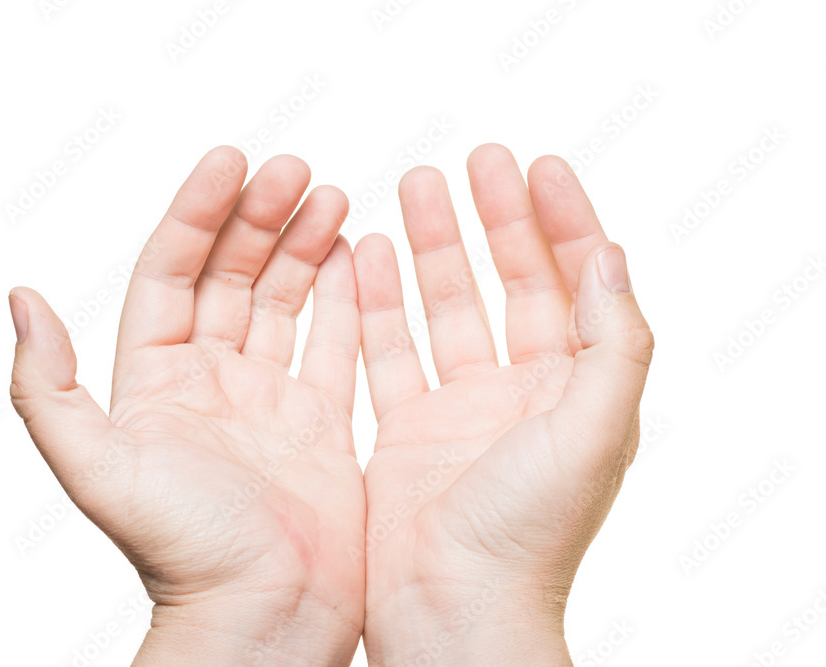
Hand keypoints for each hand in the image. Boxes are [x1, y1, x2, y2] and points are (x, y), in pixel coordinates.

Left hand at [9, 147, 364, 665]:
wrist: (264, 618)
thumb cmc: (183, 556)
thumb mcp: (98, 469)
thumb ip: (49, 388)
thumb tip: (19, 300)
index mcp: (156, 380)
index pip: (172, 273)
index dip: (197, 214)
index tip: (231, 162)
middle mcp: (211, 380)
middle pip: (232, 275)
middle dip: (260, 217)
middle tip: (296, 170)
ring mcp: (269, 397)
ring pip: (285, 299)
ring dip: (304, 245)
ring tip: (333, 197)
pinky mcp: (321, 419)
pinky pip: (335, 342)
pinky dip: (347, 297)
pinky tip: (356, 252)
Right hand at [354, 144, 653, 664]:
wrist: (451, 614)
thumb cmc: (529, 536)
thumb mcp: (595, 430)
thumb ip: (613, 342)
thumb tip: (612, 258)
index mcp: (574, 392)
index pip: (574, 285)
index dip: (562, 222)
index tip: (538, 166)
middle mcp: (520, 395)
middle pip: (508, 285)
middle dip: (493, 220)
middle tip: (473, 161)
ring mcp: (459, 411)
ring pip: (444, 309)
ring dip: (431, 250)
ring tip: (414, 188)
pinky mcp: (406, 430)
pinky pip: (391, 351)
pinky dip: (378, 304)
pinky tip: (367, 257)